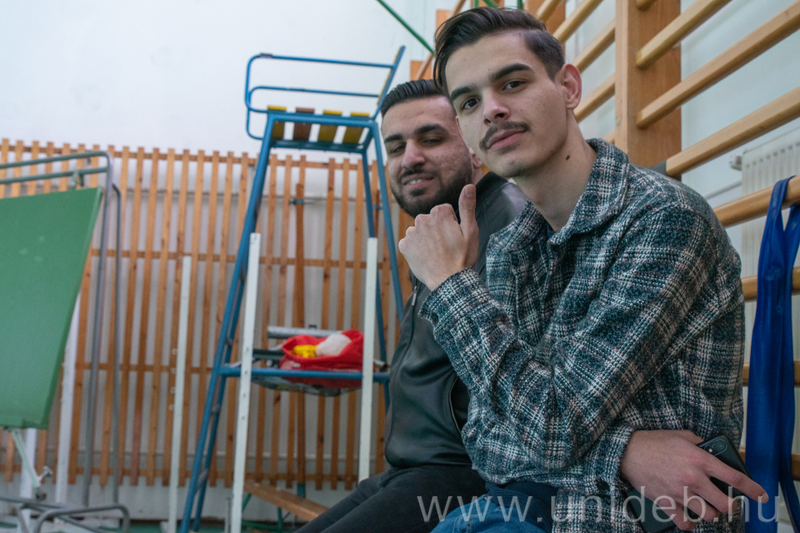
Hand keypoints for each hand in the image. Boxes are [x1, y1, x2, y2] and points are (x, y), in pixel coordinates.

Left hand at [398, 184, 479, 290]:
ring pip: (419, 231)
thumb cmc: (462, 257)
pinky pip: (410, 242)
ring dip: (426, 238)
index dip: (451, 223)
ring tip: (436, 253)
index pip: (443, 211)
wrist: (449, 282)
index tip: (455, 236)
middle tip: (446, 246)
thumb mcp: (471, 231)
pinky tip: (426, 257)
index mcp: (439, 213)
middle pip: (430, 220)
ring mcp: (411, 233)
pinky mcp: (404, 245)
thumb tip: (469, 185)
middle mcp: (422, 219)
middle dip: (436, 229)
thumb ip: (467, 206)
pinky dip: (416, 248)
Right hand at [620, 430, 767, 529]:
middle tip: (726, 502)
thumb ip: (700, 444)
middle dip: (729, 505)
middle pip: (724, 504)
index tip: (761, 495)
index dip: (752, 489)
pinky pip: (684, 523)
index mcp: (700, 460)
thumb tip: (713, 451)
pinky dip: (690, 524)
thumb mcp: (682, 435)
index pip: (734, 478)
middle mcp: (693, 478)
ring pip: (708, 515)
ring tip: (706, 507)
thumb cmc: (654, 442)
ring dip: (710, 513)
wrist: (628, 452)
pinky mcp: (666, 503)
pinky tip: (689, 517)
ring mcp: (679, 493)